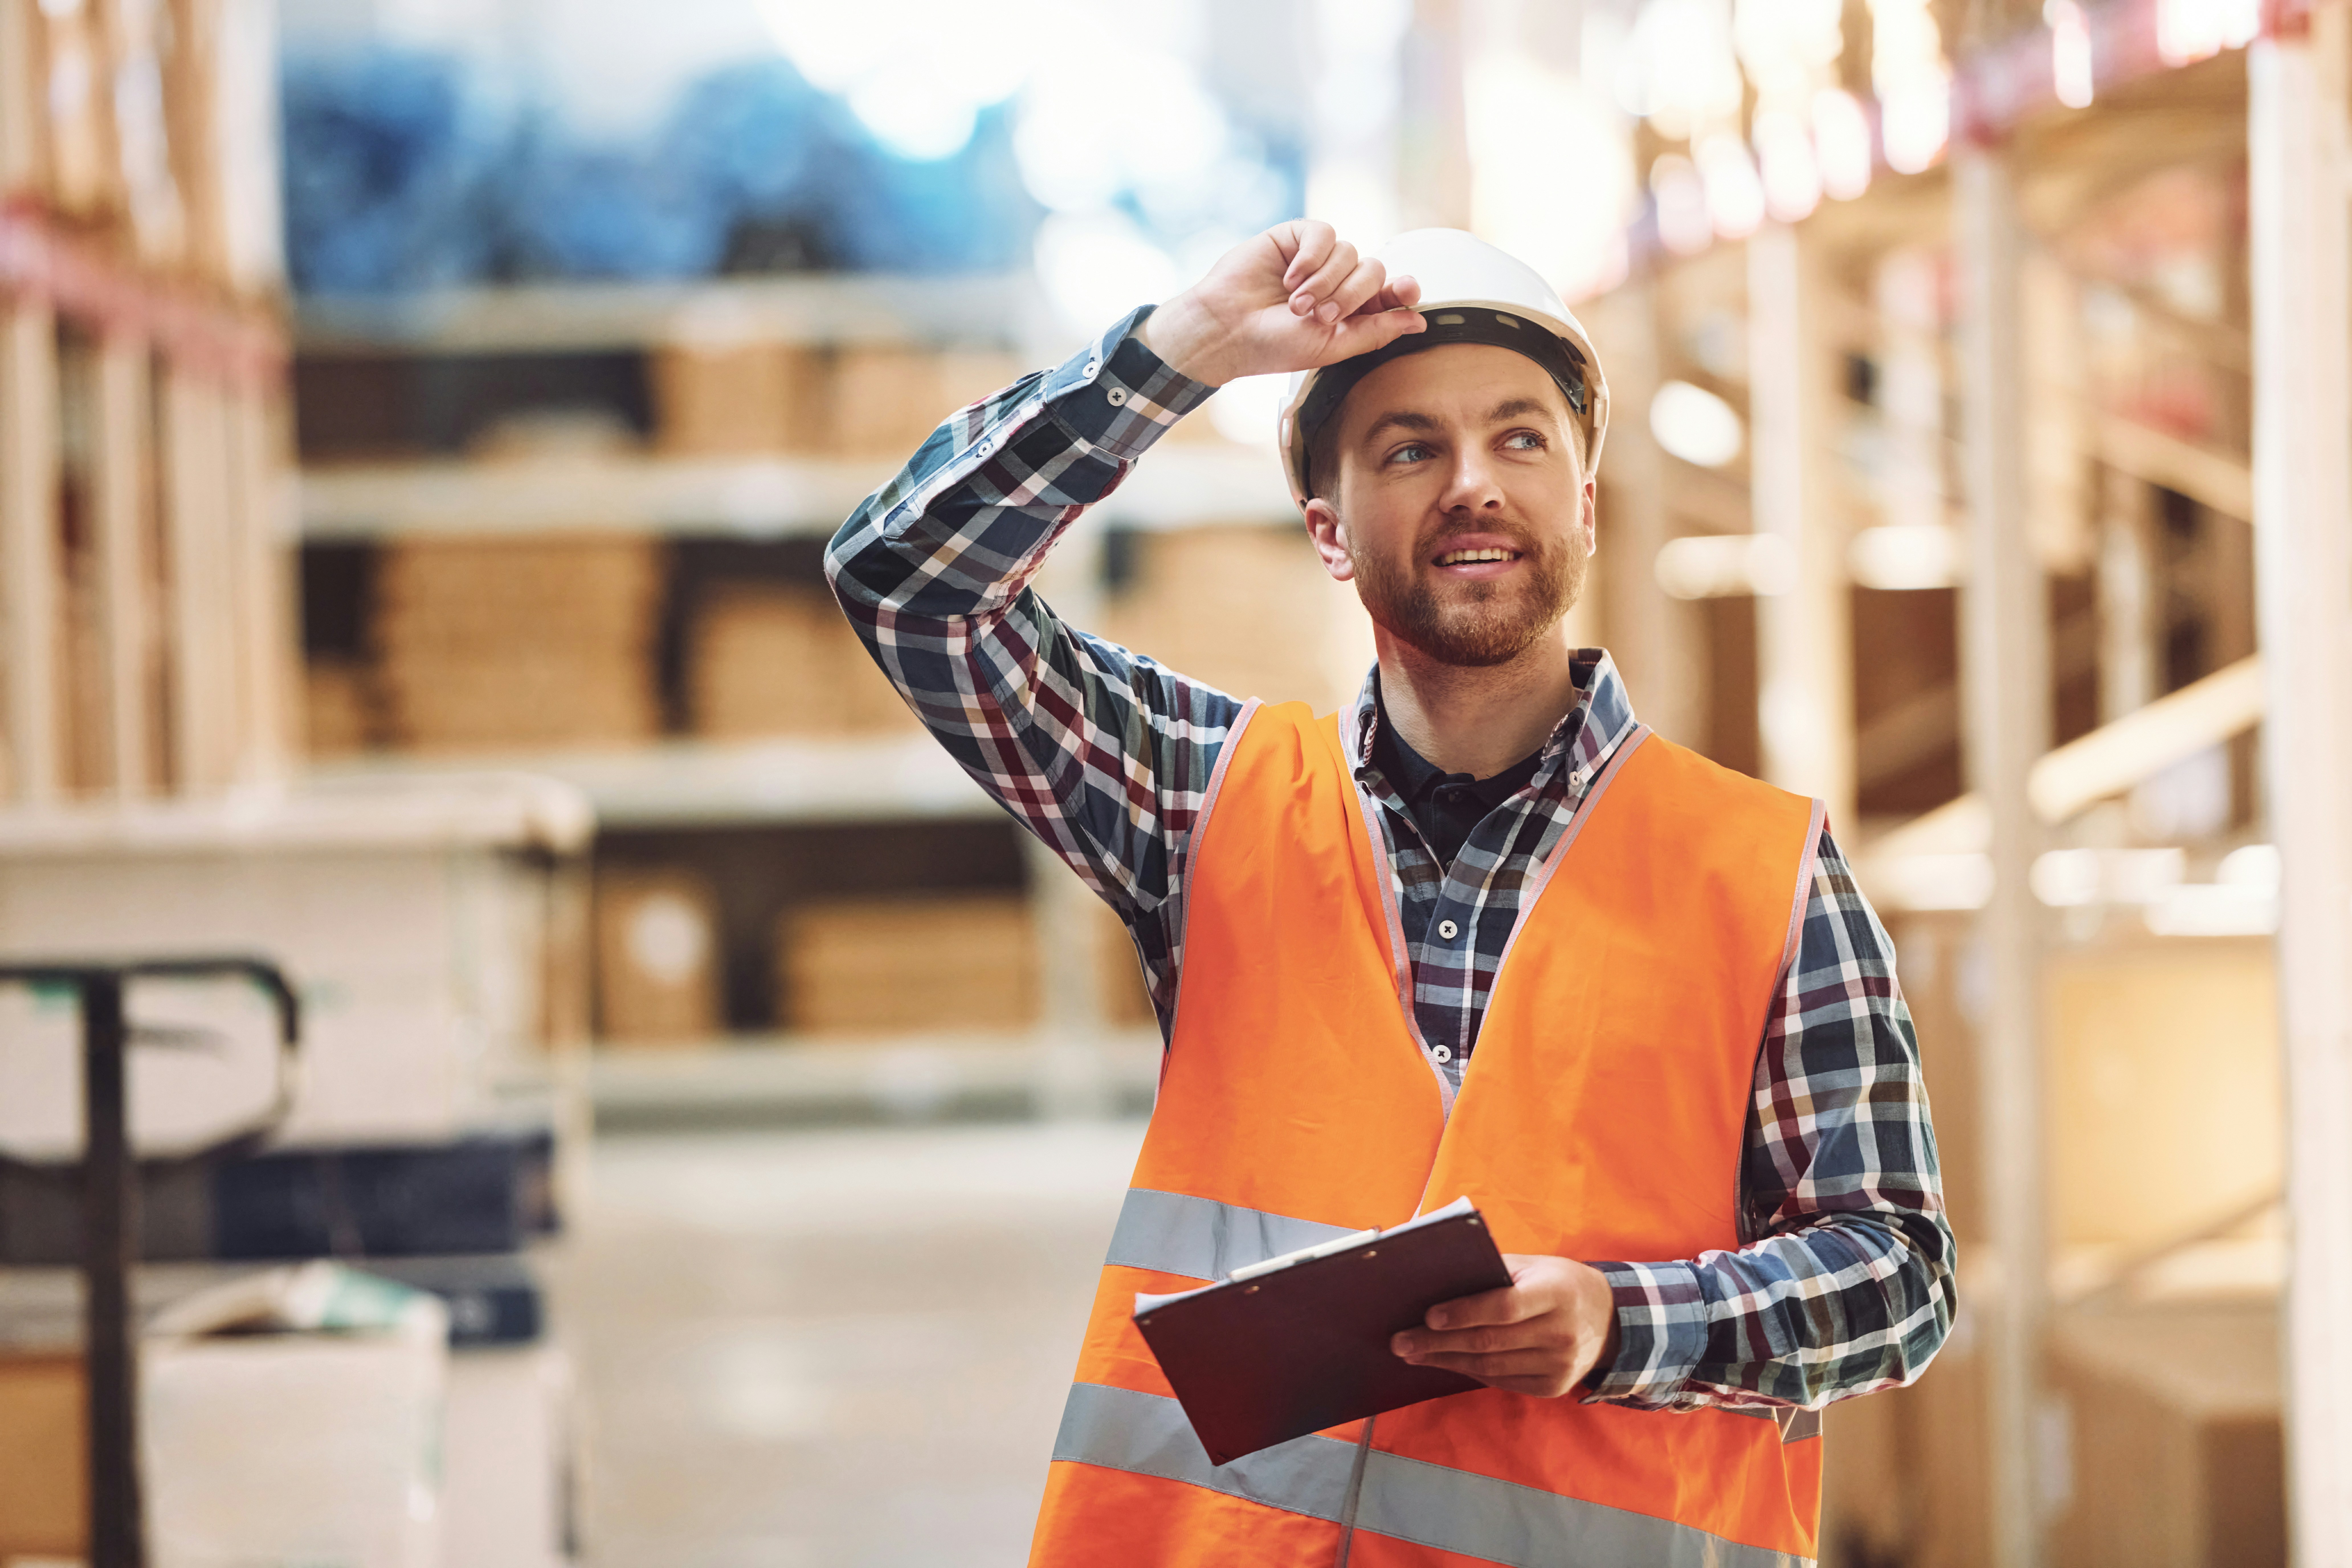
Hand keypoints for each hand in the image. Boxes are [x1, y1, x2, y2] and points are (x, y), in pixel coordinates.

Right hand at [1138, 220, 1424, 386]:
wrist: (1227, 330)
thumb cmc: (1273, 345)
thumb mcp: (1332, 347)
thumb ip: (1376, 332)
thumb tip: (1419, 321)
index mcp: (1351, 311)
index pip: (1390, 292)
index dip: (1402, 289)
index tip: (1407, 291)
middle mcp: (1338, 281)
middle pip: (1374, 270)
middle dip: (1351, 295)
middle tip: (1320, 316)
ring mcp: (1317, 258)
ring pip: (1350, 252)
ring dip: (1325, 282)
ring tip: (1295, 304)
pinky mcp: (1296, 237)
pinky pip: (1324, 234)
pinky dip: (1311, 257)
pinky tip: (1290, 278)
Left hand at [1389, 1254, 1622, 1398]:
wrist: (1608, 1320)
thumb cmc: (1560, 1284)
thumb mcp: (1535, 1266)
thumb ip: (1494, 1272)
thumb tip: (1440, 1280)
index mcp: (1556, 1294)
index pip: (1503, 1307)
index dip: (1464, 1313)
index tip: (1428, 1316)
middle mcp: (1560, 1333)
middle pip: (1488, 1342)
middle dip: (1437, 1342)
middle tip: (1401, 1341)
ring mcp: (1558, 1365)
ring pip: (1490, 1367)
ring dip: (1445, 1360)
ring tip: (1413, 1353)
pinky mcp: (1551, 1387)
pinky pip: (1501, 1381)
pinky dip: (1468, 1372)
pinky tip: (1444, 1362)